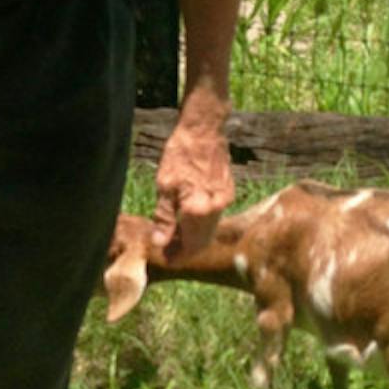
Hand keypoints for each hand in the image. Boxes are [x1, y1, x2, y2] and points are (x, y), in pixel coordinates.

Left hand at [152, 114, 233, 263]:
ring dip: (194, 238)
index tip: (166, 259)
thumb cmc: (180, 155)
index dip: (177, 256)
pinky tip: (188, 220)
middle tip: (169, 251)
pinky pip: (215, 216)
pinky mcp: (228, 191)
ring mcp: (225, 200)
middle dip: (186, 250)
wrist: (204, 130)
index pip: (190, 245)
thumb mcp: (164, 186)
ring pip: (210, 230)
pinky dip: (202, 224)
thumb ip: (164, 218)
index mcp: (198, 210)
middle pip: (202, 242)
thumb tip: (160, 242)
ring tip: (175, 237)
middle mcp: (216, 209)